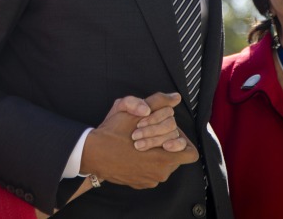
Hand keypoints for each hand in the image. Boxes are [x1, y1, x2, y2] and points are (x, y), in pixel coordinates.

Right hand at [80, 93, 197, 188]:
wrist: (92, 153)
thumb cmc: (113, 133)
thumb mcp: (134, 112)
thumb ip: (158, 102)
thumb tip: (176, 98)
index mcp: (164, 159)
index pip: (190, 153)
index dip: (181, 140)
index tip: (167, 134)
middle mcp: (160, 174)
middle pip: (176, 155)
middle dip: (164, 141)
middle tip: (146, 132)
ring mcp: (150, 180)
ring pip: (163, 163)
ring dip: (155, 151)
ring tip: (138, 140)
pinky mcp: (140, 183)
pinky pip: (152, 171)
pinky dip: (146, 161)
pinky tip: (132, 151)